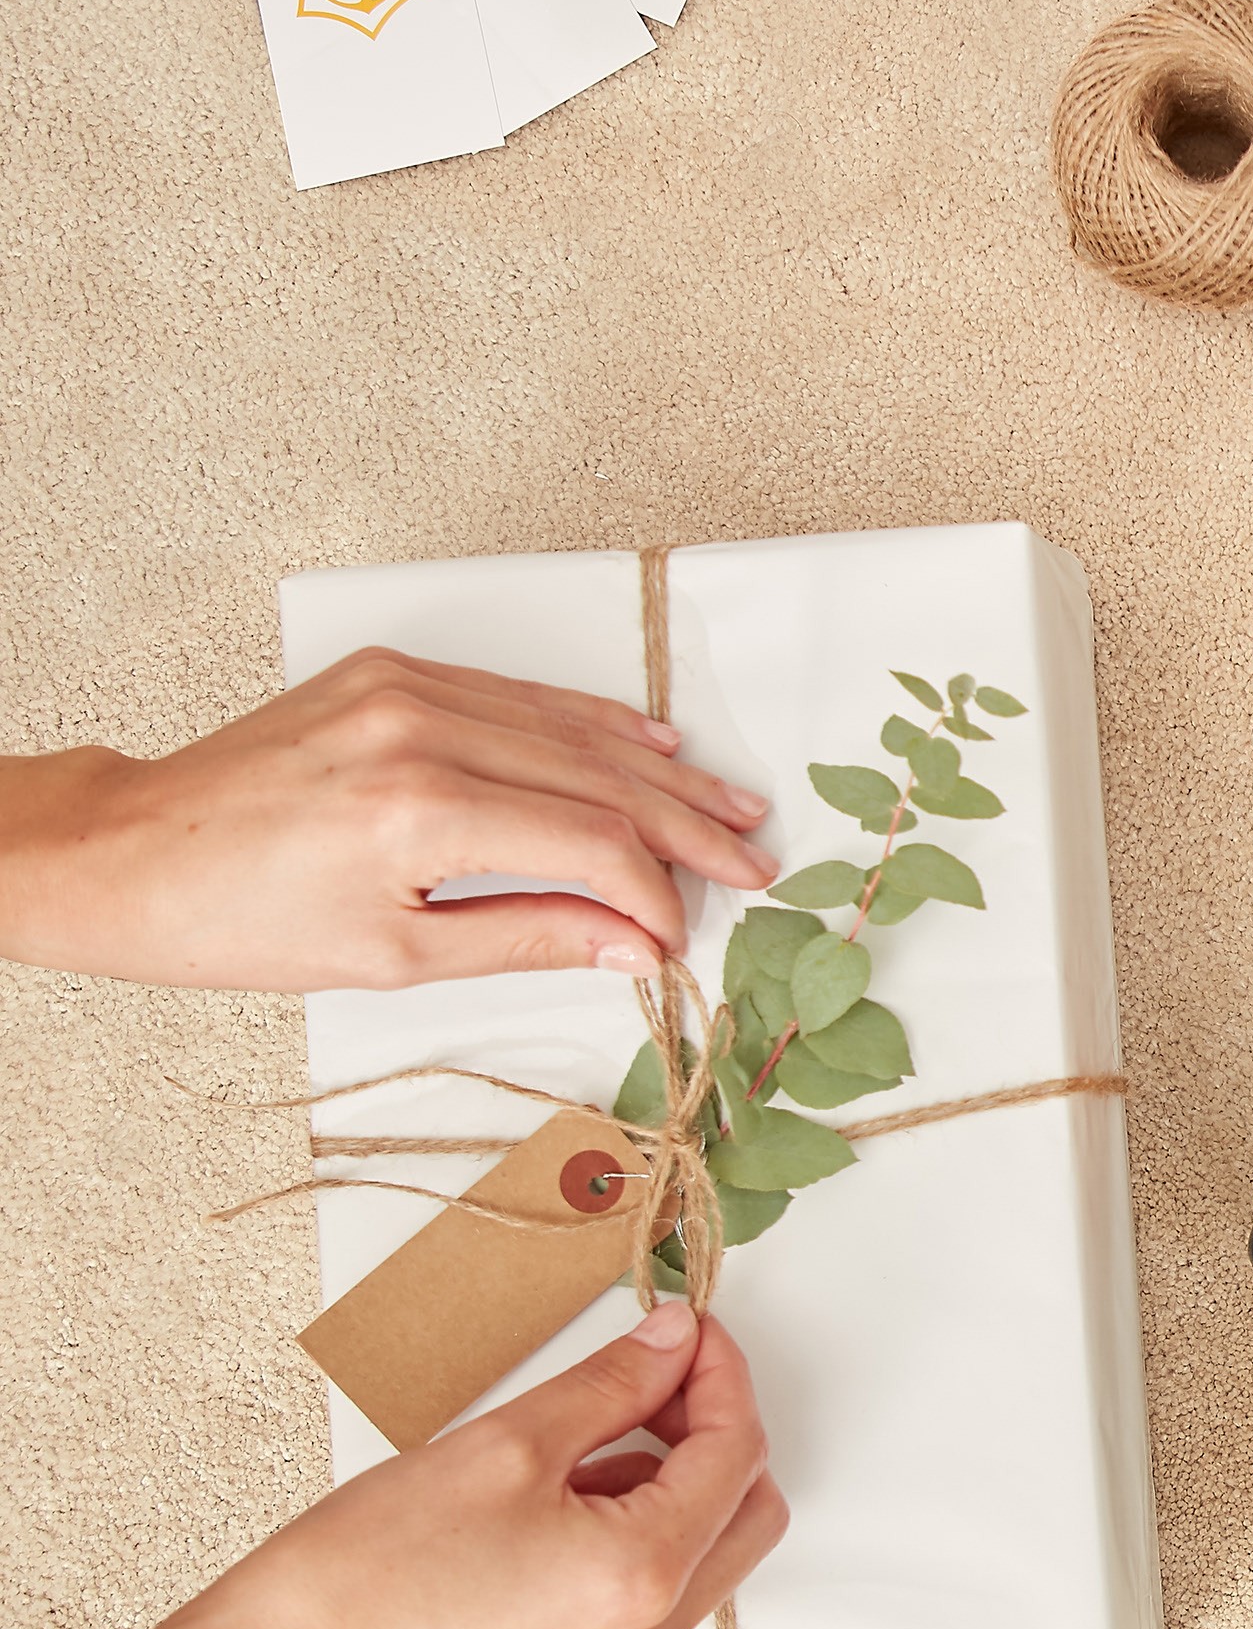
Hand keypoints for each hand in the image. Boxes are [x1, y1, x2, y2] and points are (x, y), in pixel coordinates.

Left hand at [0, 647, 777, 987]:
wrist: (126, 854)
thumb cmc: (234, 918)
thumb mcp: (390, 955)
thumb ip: (526, 937)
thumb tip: (629, 944)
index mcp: (418, 809)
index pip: (588, 843)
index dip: (652, 891)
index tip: (680, 932)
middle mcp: (420, 730)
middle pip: (597, 778)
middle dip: (684, 826)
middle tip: (750, 859)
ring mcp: (407, 690)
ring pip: (571, 729)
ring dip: (658, 771)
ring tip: (725, 805)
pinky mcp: (391, 673)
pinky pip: (520, 697)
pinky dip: (590, 726)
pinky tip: (645, 745)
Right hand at [195, 1300, 787, 1628]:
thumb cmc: (372, 1565)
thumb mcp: (509, 1442)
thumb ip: (614, 1384)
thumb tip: (675, 1340)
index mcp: (644, 1575)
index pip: (736, 1451)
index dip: (721, 1373)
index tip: (687, 1327)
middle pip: (745, 1510)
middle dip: (716, 1429)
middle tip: (655, 1372)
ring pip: (703, 1550)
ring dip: (676, 1476)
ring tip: (585, 1429)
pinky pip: (650, 1587)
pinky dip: (639, 1523)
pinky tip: (563, 1485)